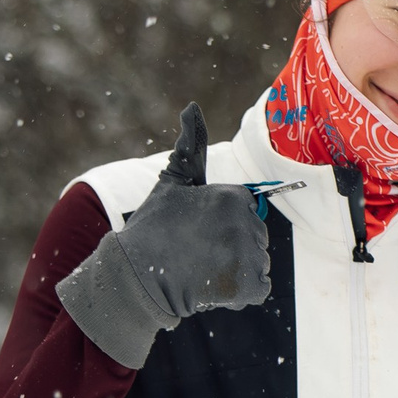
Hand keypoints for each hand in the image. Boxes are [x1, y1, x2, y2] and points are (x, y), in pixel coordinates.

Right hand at [57, 103, 272, 368]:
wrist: (138, 276)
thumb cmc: (154, 227)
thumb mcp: (173, 181)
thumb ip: (190, 145)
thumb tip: (192, 107)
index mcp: (234, 197)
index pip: (247, 209)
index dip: (223, 221)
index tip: (197, 229)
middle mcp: (246, 224)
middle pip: (255, 235)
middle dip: (232, 244)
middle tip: (198, 250)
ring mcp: (249, 257)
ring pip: (258, 261)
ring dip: (237, 267)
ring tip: (203, 266)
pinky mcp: (249, 286)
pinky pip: (258, 287)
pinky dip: (241, 291)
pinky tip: (213, 285)